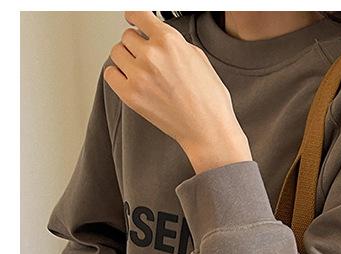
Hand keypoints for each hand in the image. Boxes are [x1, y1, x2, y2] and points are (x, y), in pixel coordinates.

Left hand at [104, 11, 251, 173]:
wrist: (208, 130)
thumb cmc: (209, 100)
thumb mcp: (199, 59)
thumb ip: (174, 43)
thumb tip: (158, 38)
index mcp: (170, 41)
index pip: (138, 15)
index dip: (134, 17)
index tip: (132, 19)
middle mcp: (152, 55)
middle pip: (127, 36)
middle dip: (137, 45)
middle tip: (147, 59)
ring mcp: (139, 75)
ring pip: (117, 53)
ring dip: (126, 59)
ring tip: (141, 72)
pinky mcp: (130, 95)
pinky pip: (110, 74)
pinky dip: (117, 75)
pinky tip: (131, 81)